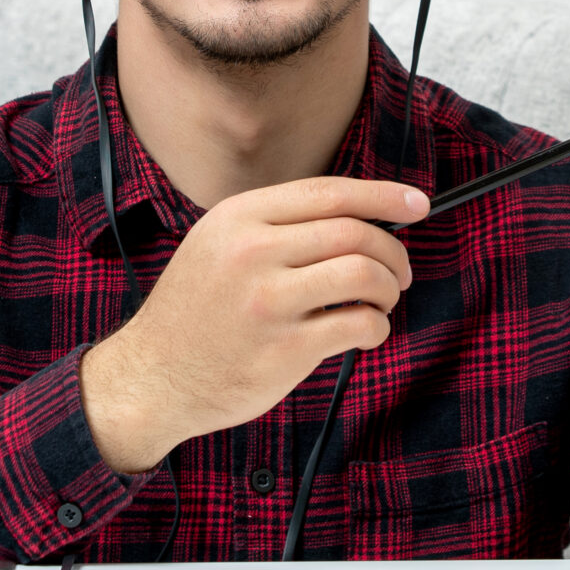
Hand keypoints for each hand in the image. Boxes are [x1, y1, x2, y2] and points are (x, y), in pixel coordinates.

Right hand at [79, 176, 427, 472]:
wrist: (153, 376)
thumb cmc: (196, 312)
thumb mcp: (218, 244)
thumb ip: (276, 225)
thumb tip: (357, 215)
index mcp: (239, 217)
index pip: (330, 192)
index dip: (383, 194)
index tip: (416, 203)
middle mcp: (253, 251)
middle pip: (355, 232)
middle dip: (393, 250)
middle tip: (400, 271)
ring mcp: (269, 301)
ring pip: (364, 274)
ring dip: (388, 288)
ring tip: (381, 301)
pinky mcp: (286, 349)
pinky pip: (359, 324)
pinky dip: (377, 327)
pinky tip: (366, 331)